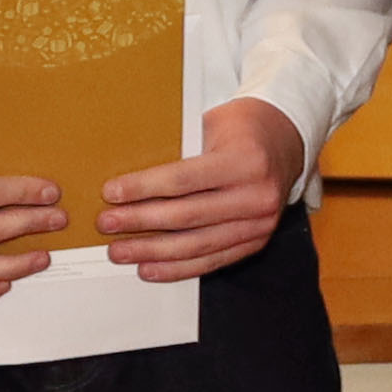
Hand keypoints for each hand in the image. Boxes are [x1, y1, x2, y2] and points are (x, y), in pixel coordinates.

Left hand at [96, 99, 307, 285]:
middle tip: (105, 224)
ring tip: (119, 252)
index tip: (110, 193)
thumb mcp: (213, 123)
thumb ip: (179, 148)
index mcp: (246, 161)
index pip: (184, 179)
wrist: (286, 141)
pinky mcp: (257, 241)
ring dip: (153, 251)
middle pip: (186, 216)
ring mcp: (260, 224)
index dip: (143, 188)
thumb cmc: (241, 128)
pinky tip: (150, 268)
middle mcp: (257, 196)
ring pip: (197, 245)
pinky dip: (178, 268)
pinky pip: (212, 260)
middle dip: (140, 222)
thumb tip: (129, 174)